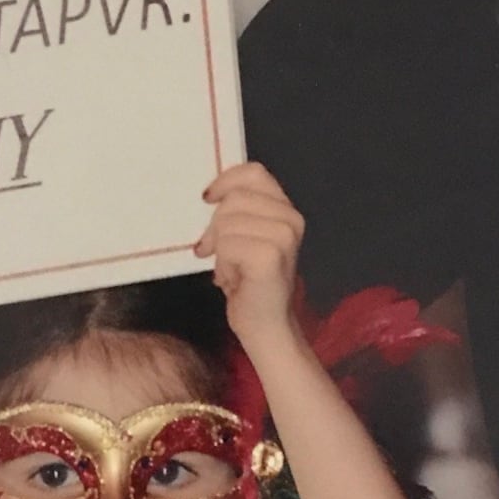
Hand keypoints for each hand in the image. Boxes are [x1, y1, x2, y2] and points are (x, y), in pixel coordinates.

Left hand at [193, 162, 303, 351]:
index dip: (226, 181)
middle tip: (213, 250)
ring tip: (231, 269)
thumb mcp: (245, 237)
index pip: (253, 172)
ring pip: (226, 222)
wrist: (266, 326)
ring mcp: (284, 236)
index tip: (207, 198)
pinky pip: (226, 245)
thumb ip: (236, 212)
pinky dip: (222, 265)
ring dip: (219, 250)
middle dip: (215, 226)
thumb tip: (207, 195)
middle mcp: (291, 219)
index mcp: (286, 210)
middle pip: (233, 199)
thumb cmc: (249, 282)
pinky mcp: (270, 256)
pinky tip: (233, 280)